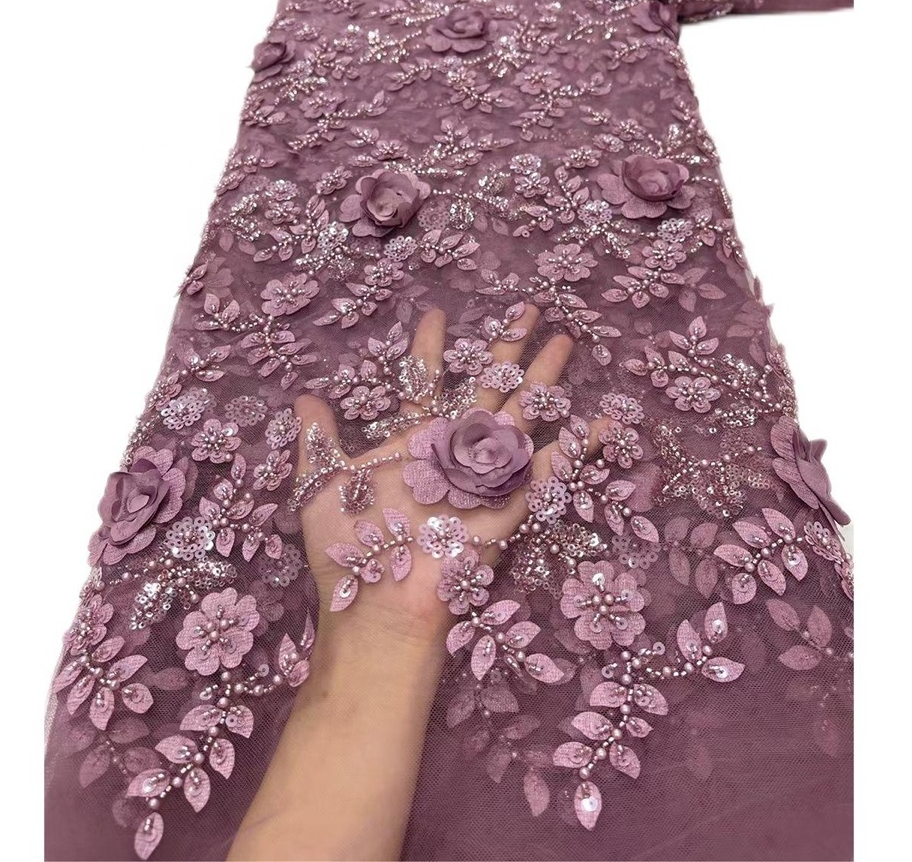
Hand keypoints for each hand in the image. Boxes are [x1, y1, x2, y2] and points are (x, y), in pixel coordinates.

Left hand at [292, 303, 610, 649]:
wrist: (380, 604)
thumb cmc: (348, 549)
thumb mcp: (320, 483)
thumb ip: (317, 439)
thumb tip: (303, 397)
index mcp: (412, 443)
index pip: (425, 381)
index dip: (430, 349)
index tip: (435, 314)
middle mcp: (453, 452)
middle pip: (486, 387)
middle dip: (505, 348)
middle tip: (525, 308)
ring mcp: (485, 475)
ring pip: (521, 413)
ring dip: (544, 378)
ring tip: (564, 340)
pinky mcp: (511, 503)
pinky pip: (551, 470)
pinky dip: (581, 445)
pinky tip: (607, 418)